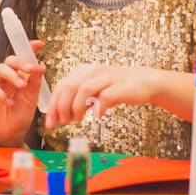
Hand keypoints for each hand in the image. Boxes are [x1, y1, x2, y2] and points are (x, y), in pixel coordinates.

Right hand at [0, 40, 44, 146]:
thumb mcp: (32, 99)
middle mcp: (6, 78)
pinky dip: (2, 94)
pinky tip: (9, 103)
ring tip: (22, 87)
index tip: (38, 44)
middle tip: (31, 69)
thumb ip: (35, 83)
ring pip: (0, 70)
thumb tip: (41, 66)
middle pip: (10, 60)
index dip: (29, 49)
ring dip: (12, 76)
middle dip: (21, 62)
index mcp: (19, 76)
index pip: (23, 59)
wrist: (11, 134)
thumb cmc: (20, 116)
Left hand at [44, 63, 164, 128]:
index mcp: (84, 71)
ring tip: (76, 120)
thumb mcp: (94, 91)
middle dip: (62, 107)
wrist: (145, 81)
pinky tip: (97, 116)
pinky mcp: (121, 86)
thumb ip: (78, 100)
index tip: (50, 123)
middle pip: (69, 86)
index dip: (53, 106)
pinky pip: (106, 96)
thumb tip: (61, 116)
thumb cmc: (117, 88)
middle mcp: (94, 71)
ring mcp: (108, 77)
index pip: (61, 86)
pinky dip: (98, 107)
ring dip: (77, 107)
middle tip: (62, 123)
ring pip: (84, 89)